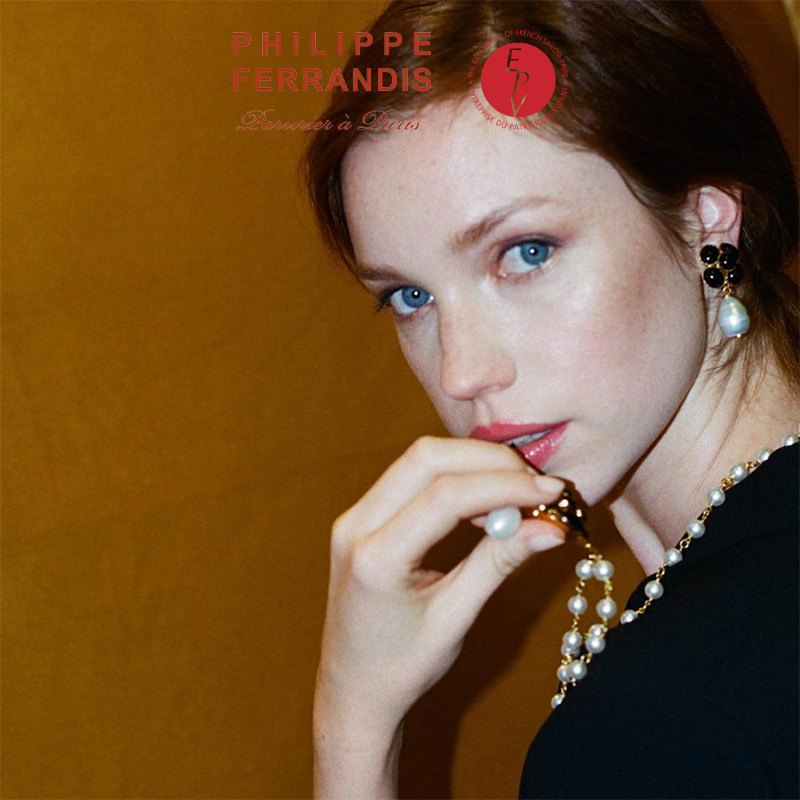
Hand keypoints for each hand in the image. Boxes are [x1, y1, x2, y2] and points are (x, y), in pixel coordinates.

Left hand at [313, 436, 565, 797]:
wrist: (353, 688)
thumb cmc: (402, 667)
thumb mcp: (455, 619)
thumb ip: (499, 564)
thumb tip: (551, 528)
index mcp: (375, 559)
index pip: (445, 496)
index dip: (503, 486)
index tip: (550, 492)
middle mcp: (355, 525)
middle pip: (426, 458)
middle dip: (489, 462)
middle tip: (537, 485)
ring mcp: (354, 516)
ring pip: (419, 460)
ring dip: (473, 465)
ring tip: (519, 495)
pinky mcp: (362, 515)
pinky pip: (411, 477)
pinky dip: (454, 477)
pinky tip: (486, 502)